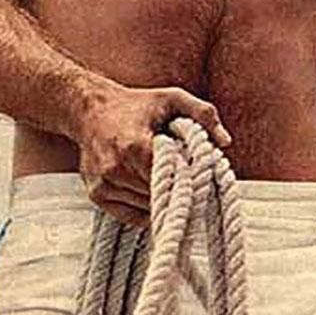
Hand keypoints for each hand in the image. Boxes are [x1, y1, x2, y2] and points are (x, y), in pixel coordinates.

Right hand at [77, 83, 231, 226]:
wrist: (90, 109)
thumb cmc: (136, 104)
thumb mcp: (172, 99)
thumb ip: (203, 114)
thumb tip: (225, 141)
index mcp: (134, 145)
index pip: (169, 179)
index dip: (187, 180)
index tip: (199, 178)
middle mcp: (115, 168)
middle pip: (159, 196)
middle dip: (177, 190)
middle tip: (187, 179)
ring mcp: (103, 184)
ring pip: (146, 208)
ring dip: (161, 199)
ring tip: (166, 178)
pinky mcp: (96, 194)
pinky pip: (130, 215)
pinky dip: (145, 207)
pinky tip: (151, 188)